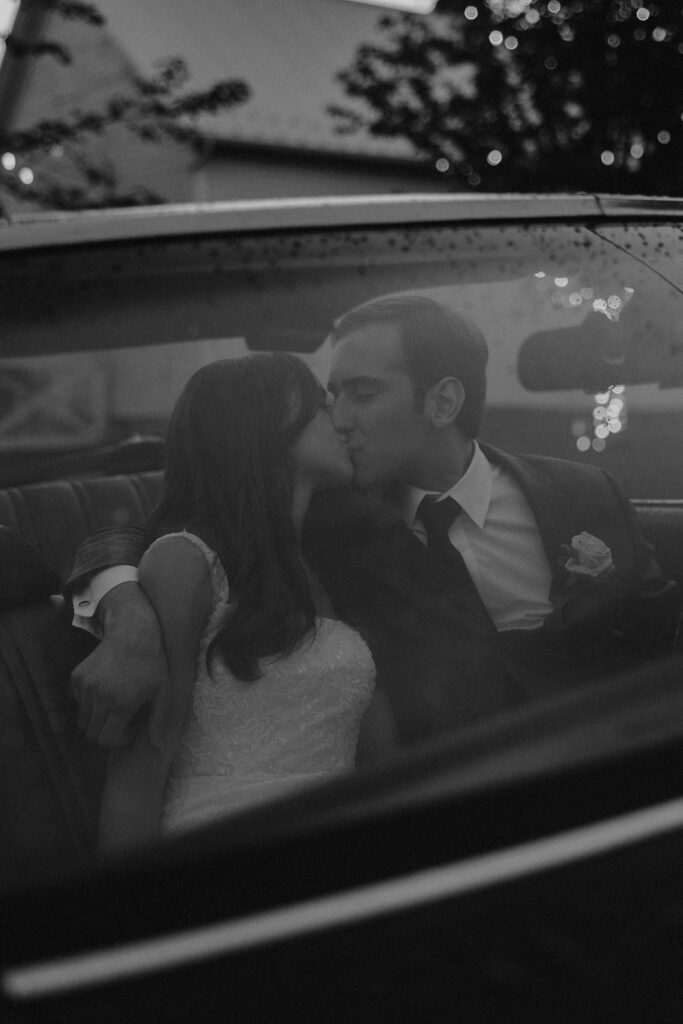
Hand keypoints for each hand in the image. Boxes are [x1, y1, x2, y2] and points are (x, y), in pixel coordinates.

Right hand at [71, 582, 169, 747]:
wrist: (132, 633)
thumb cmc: (152, 664)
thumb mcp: (163, 692)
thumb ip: (159, 721)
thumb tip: (159, 747)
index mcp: (121, 704)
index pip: (106, 739)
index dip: (118, 740)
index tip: (129, 729)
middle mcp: (99, 697)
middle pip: (92, 733)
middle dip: (107, 732)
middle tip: (122, 719)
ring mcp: (85, 686)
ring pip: (83, 719)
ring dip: (97, 719)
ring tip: (114, 705)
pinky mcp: (77, 677)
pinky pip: (78, 701)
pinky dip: (88, 703)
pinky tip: (106, 690)